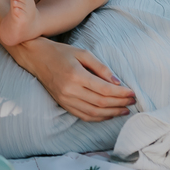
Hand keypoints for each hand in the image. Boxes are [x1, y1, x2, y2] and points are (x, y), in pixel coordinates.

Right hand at [15, 39, 134, 121]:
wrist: (36, 58)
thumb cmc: (61, 53)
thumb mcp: (83, 53)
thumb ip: (101, 68)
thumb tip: (118, 83)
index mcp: (76, 75)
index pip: (104, 89)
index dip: (121, 94)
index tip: (133, 93)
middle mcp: (70, 90)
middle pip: (101, 102)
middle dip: (120, 103)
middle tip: (133, 102)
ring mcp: (66, 100)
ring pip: (94, 112)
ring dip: (112, 113)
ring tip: (125, 110)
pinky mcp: (63, 104)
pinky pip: (84, 115)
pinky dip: (99, 117)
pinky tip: (109, 114)